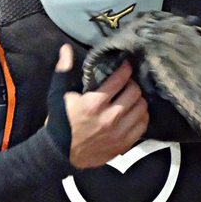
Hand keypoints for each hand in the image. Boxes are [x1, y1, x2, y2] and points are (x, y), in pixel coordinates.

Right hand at [54, 44, 148, 168]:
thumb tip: (66, 48)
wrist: (59, 153)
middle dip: (133, 84)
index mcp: (94, 103)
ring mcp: (118, 132)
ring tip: (132, 97)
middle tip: (128, 82)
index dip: (126, 69)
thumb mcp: (58, 94)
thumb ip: (64, 70)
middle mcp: (109, 117)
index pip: (120, 80)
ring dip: (138, 99)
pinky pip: (142, 126)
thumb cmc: (59, 121)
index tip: (127, 65)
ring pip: (141, 108)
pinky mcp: (123, 144)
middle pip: (134, 93)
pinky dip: (141, 116)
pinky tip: (134, 112)